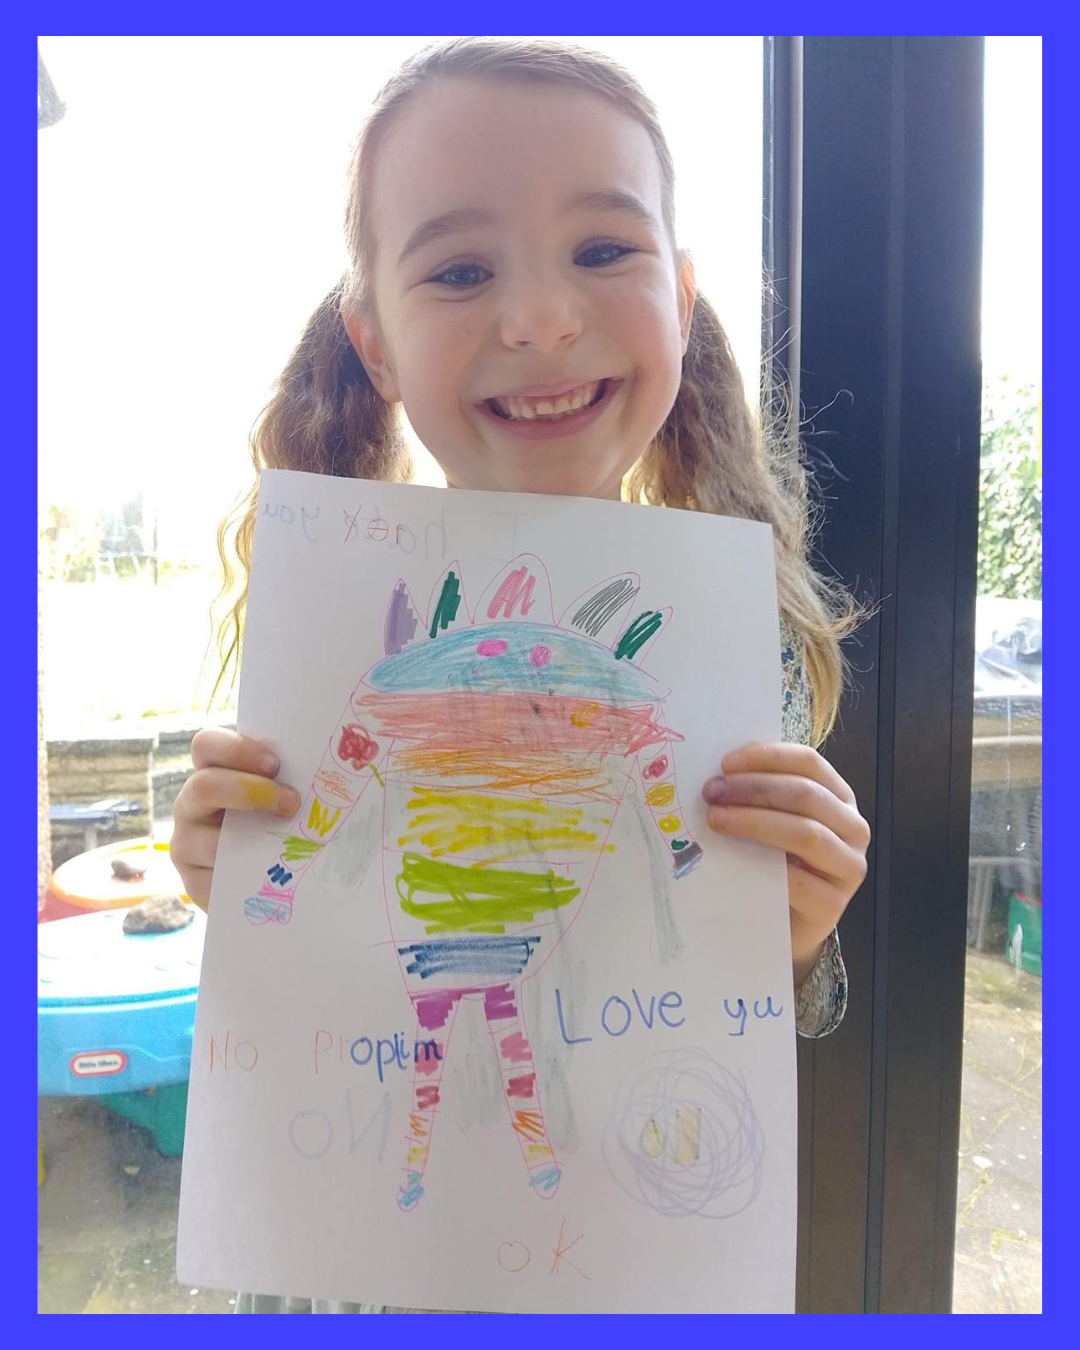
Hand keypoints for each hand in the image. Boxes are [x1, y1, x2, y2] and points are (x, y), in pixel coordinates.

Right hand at [170, 728, 300, 909]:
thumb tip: (337, 759)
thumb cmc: (278, 820)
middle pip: (204, 786)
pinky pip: (217, 881)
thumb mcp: (281, 791)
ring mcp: (187, 845)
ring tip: (292, 845)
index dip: (237, 750)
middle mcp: (191, 805)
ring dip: (255, 841)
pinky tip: (278, 877)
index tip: (275, 763)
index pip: (206, 745)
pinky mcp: (195, 884)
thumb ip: (293, 774)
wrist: (263, 878)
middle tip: (291, 802)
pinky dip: (250, 877)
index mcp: (211, 771)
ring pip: (211, 841)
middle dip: (250, 791)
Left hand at [701, 742, 869, 988]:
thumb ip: (760, 794)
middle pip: (806, 795)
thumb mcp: (773, 820)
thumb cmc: (775, 861)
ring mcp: (848, 867)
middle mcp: (853, 828)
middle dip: (754, 789)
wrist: (786, 922)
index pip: (810, 763)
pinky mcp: (833, 905)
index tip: (725, 763)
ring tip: (716, 819)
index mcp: (839, 797)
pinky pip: (798, 881)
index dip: (767, 757)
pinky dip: (763, 867)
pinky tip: (734, 861)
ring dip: (755, 822)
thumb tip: (723, 770)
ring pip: (805, 834)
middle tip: (712, 792)